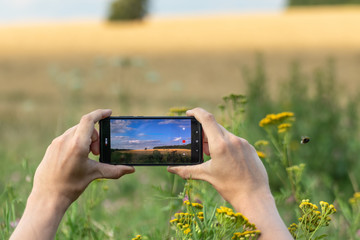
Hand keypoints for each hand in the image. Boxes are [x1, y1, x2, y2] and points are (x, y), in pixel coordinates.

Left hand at [10, 109, 134, 239]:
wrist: (47, 197)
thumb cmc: (70, 186)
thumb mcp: (94, 175)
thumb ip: (114, 170)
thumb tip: (131, 170)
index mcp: (77, 144)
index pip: (89, 120)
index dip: (100, 114)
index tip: (109, 113)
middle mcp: (65, 140)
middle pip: (85, 127)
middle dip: (95, 136)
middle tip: (97, 152)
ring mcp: (56, 143)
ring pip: (76, 131)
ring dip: (85, 139)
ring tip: (87, 156)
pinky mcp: (51, 148)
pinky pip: (67, 138)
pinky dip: (76, 142)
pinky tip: (76, 158)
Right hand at [168, 108, 291, 239]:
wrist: (254, 197)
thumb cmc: (230, 187)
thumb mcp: (207, 176)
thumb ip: (187, 170)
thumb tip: (171, 169)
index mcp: (220, 145)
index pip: (207, 119)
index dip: (196, 112)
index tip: (189, 113)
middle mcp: (233, 140)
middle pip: (215, 127)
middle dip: (205, 133)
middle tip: (201, 146)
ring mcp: (243, 143)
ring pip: (225, 134)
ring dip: (216, 140)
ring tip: (214, 156)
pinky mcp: (250, 148)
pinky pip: (235, 141)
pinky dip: (227, 145)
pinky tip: (227, 160)